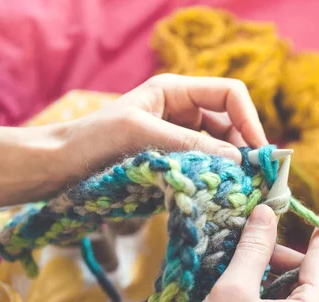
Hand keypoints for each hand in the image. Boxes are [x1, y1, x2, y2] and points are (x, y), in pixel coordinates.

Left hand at [58, 74, 267, 181]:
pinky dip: (214, 177)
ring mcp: (178, 137)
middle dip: (244, 146)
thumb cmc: (93, 140)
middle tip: (254, 177)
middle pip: (230, 123)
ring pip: (220, 147)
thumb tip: (236, 158)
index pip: (229, 94)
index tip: (257, 150)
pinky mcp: (173, 161)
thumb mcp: (141, 134)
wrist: (61, 166)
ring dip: (231, 165)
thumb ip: (189, 145)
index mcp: (176, 91)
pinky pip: (204, 165)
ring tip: (238, 188)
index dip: (248, 118)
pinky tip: (216, 192)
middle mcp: (182, 111)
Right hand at [162, 205, 318, 301]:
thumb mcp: (234, 292)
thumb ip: (255, 248)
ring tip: (235, 273)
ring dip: (267, 276)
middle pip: (305, 276)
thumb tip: (268, 212)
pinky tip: (239, 294)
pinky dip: (265, 296)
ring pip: (291, 294)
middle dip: (278, 256)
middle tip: (244, 247)